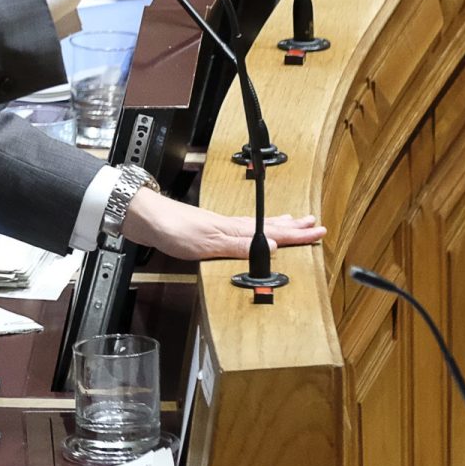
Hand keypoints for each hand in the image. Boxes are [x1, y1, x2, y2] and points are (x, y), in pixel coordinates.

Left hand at [120, 189, 325, 260]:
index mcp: (234, 229)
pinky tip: (253, 231)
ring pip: (257, 225)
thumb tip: (272, 246)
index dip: (297, 234)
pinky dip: (257, 228)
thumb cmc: (173, 229)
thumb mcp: (209, 243)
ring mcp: (221, 227)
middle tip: (315, 224)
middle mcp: (231, 226)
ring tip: (294, 221)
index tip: (318, 232)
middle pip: (269, 226)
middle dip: (294, 227)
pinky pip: (243, 229)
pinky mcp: (210, 230)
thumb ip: (239, 246)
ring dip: (278, 225)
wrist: (146, 219)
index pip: (273, 232)